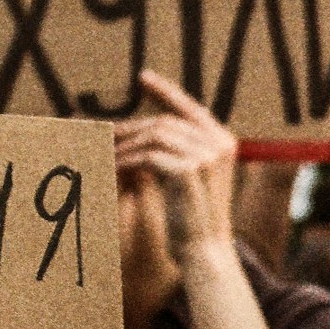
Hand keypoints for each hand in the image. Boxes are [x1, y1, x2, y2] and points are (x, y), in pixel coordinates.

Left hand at [116, 71, 236, 269]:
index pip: (190, 108)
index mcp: (223, 142)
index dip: (165, 91)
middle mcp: (218, 144)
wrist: (204, 251)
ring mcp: (205, 156)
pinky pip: (148, 156)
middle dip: (132, 128)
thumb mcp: (189, 177)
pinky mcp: (188, 170)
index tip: (143, 77)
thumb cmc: (192, 217)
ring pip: (154, 136)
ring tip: (108, 156)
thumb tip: (145, 128)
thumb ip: (178, 150)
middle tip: (106, 135)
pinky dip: (127, 161)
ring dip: (126, 146)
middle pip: (165, 122)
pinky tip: (114, 169)